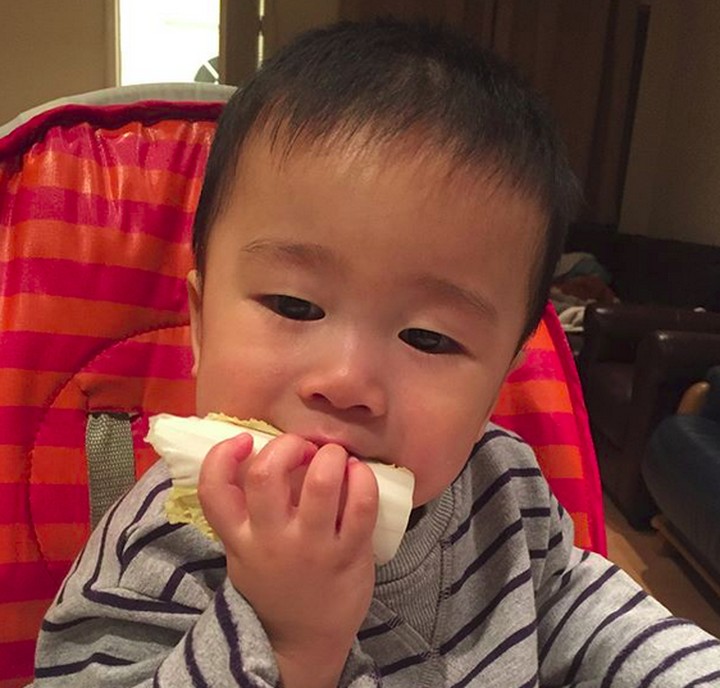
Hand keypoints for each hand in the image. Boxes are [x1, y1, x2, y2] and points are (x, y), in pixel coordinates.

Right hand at [198, 433, 378, 687]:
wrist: (302, 642)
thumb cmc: (275, 584)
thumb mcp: (245, 553)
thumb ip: (249, 512)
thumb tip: (270, 454)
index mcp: (239, 538)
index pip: (213, 491)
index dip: (222, 456)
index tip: (244, 441)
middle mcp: (271, 540)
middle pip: (267, 475)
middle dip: (287, 445)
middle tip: (303, 448)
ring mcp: (311, 548)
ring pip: (321, 483)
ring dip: (330, 456)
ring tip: (335, 457)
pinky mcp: (349, 554)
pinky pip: (361, 506)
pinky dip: (362, 478)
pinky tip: (358, 473)